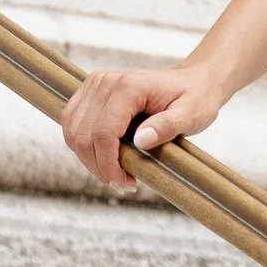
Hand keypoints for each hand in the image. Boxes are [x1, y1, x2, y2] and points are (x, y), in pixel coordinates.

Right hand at [61, 59, 226, 186]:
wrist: (192, 81)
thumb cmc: (194, 98)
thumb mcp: (192, 114)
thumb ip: (167, 126)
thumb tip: (141, 140)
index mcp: (129, 87)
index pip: (103, 132)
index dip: (108, 164)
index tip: (125, 183)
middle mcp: (105, 82)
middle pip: (83, 135)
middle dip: (99, 166)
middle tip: (123, 184)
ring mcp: (94, 85)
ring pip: (73, 133)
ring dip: (89, 160)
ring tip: (115, 174)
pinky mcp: (90, 92)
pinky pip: (72, 125)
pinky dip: (84, 148)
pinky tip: (106, 159)